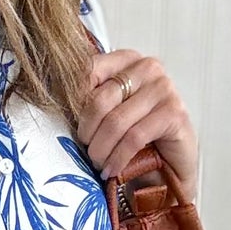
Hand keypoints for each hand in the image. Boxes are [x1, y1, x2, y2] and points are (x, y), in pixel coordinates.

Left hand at [78, 49, 198, 193]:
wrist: (170, 169)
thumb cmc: (135, 141)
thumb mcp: (108, 115)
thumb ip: (90, 101)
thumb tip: (55, 99)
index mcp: (127, 59)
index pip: (88, 70)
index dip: (75, 102)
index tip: (74, 127)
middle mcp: (148, 68)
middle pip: (100, 99)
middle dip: (88, 133)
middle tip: (87, 151)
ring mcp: (165, 88)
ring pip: (116, 121)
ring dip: (101, 150)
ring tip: (98, 164)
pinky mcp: (175, 114)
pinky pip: (134, 137)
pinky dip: (118, 158)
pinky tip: (112, 170)